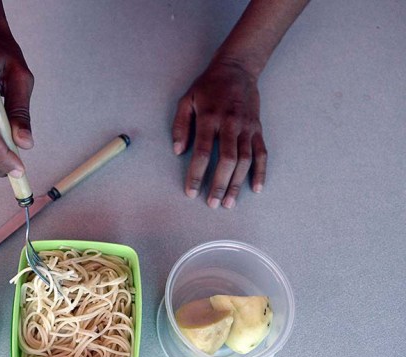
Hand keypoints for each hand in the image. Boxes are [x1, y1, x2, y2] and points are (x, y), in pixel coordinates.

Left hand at [172, 60, 266, 208]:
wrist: (237, 69)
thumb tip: (178, 151)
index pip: (202, 152)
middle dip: (220, 184)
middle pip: (227, 160)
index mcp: (210, 118)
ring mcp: (247, 128)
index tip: (191, 191)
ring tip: (230, 203)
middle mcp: (230, 124)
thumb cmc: (208, 87)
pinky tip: (256, 188)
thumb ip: (180, 126)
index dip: (197, 174)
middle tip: (212, 204)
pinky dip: (260, 172)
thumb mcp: (187, 100)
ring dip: (238, 183)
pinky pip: (261, 153)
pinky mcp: (258, 129)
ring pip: (245, 160)